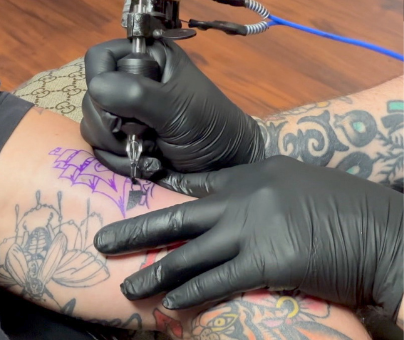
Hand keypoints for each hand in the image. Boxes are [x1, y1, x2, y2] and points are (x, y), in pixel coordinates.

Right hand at [80, 38, 264, 176]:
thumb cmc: (211, 129)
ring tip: (148, 150)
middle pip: (90, 94)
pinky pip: (98, 148)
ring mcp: (123, 113)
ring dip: (115, 144)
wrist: (227, 170)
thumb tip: (96, 88)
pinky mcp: (121, 141)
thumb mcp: (176, 108)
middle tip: (139, 133)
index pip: (98, 57)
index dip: (100, 79)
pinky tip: (146, 163)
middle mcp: (130, 82)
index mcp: (147, 60)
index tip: (119, 104)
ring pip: (91, 124)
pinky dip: (118, 160)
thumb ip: (136, 93)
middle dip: (110, 121)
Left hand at [94, 156, 403, 315]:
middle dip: (135, 231)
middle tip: (103, 243)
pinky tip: (171, 305)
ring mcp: (253, 229)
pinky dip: (191, 294)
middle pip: (176, 217)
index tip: (137, 201)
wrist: (388, 234)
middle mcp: (245, 197)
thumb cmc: (353, 213)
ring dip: (156, 274)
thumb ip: (265, 193)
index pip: (197, 183)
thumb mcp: (302, 185)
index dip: (164, 195)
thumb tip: (240, 211)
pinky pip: (217, 281)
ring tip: (130, 288)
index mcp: (253, 173)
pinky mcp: (266, 262)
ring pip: (188, 255)